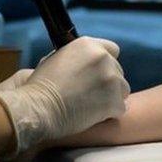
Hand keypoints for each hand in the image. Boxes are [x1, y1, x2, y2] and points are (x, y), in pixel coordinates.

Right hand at [0, 36, 129, 153]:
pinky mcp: (114, 101)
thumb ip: (77, 57)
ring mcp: (111, 79)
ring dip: (111, 98)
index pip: (112, 50)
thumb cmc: (42, 85)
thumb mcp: (57, 58)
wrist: (39, 107)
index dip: (106, 62)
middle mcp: (103, 58)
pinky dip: (109, 114)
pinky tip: (92, 116)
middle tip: (90, 95)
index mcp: (88, 45)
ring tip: (91, 106)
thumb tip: (85, 62)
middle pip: (118, 71)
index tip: (98, 74)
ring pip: (122, 90)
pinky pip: (119, 108)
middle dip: (108, 82)